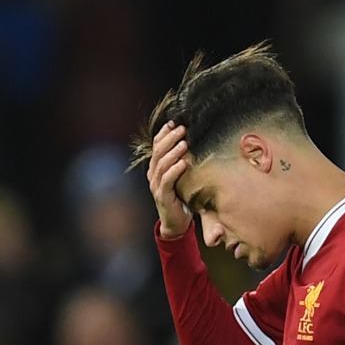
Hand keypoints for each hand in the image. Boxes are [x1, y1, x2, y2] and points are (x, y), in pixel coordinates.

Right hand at [147, 121, 192, 238]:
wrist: (176, 222)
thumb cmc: (181, 198)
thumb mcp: (181, 177)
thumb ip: (181, 162)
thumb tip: (191, 143)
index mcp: (156, 168)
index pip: (156, 145)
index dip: (164, 133)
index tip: (174, 122)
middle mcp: (153, 174)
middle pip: (158, 151)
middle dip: (170, 138)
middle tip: (182, 129)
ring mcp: (156, 185)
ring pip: (162, 164)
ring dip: (173, 152)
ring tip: (184, 143)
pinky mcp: (162, 196)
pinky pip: (167, 180)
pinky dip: (175, 170)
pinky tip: (183, 163)